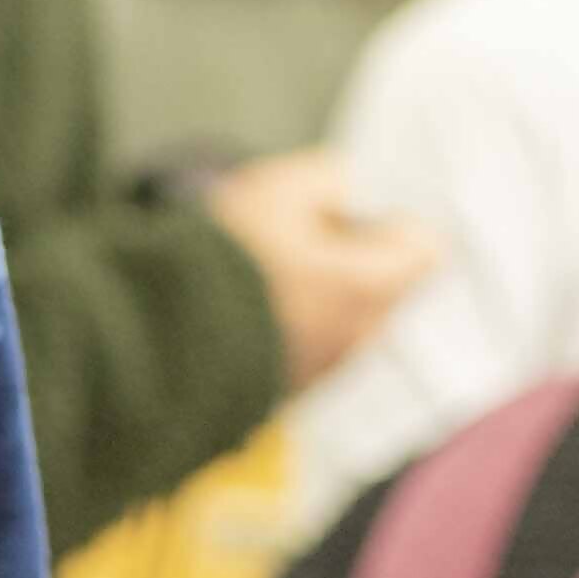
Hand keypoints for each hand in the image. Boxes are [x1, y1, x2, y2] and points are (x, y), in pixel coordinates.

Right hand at [208, 147, 435, 389]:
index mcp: (369, 287)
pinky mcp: (281, 398)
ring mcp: (319, 375)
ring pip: (344, 326)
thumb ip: (328, 180)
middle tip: (307, 238)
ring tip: (270, 277)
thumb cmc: (225, 259)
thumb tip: (346, 187)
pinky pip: (306, 356)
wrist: (154, 342)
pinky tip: (247, 315)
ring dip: (322, 301)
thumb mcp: (278, 189)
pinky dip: (290, 334)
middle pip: (385, 292)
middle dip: (359, 263)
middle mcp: (356, 339)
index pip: (424, 250)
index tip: (358, 212)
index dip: (395, 224)